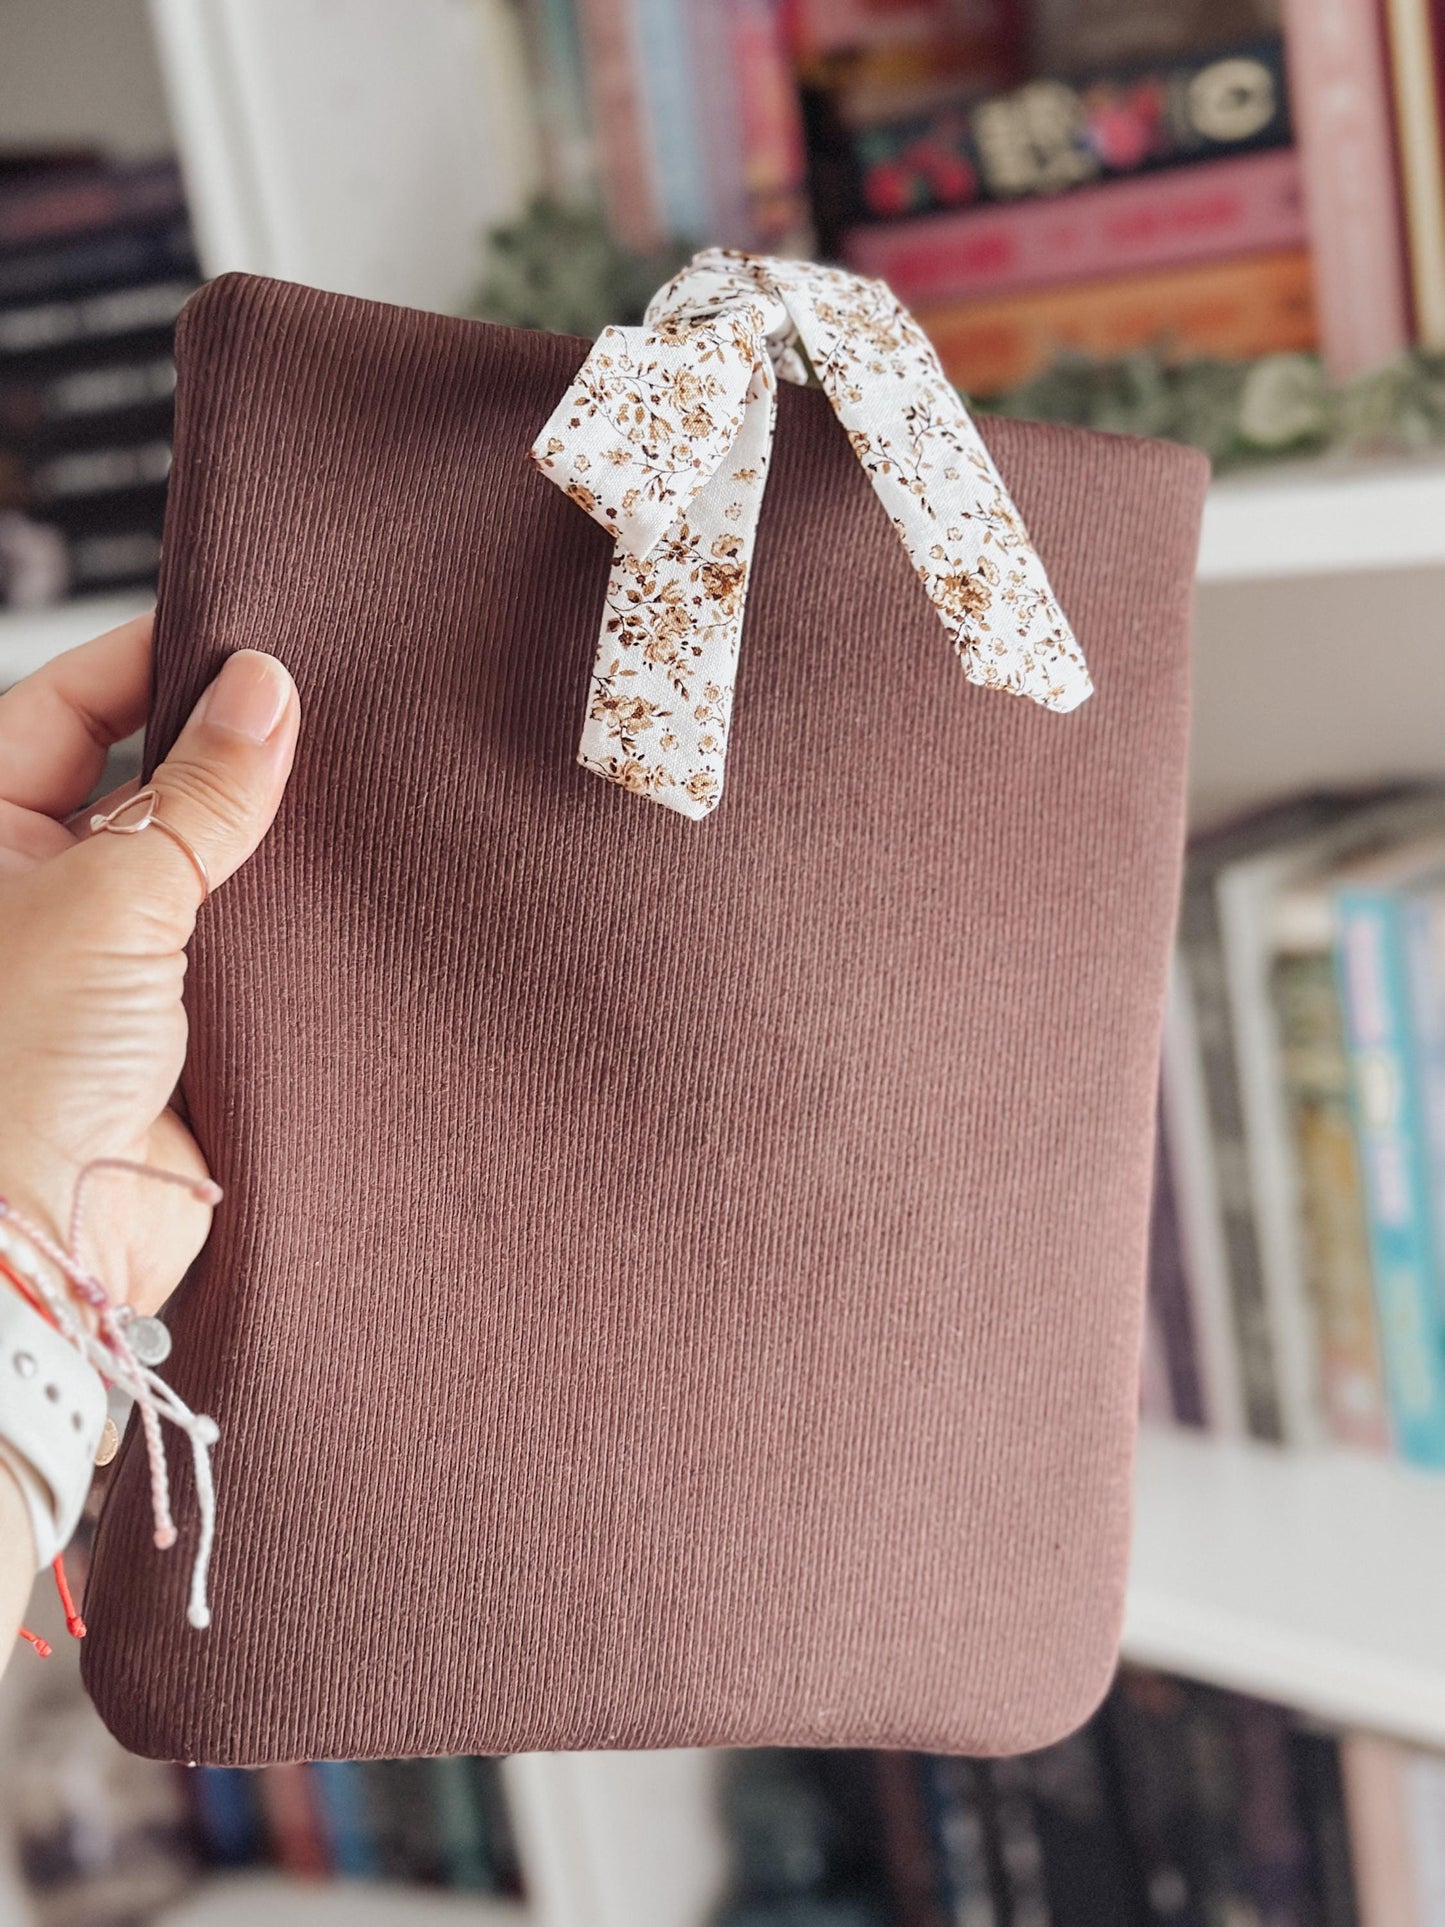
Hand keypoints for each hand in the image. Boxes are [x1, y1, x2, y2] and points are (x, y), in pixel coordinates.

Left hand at [0, 614, 299, 1313]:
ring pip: (216, 867)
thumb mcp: (107, 897)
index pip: (69, 706)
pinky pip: (260, 952)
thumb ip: (198, 793)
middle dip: (229, 752)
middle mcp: (53, 891)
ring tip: (346, 798)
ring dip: (272, 845)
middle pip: (151, 780)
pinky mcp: (197, 1028)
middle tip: (315, 709)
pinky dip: (302, 926)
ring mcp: (128, 960)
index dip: (151, 662)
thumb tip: (262, 691)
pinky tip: (354, 894)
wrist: (47, 1243)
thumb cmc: (9, 1080)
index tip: (244, 633)